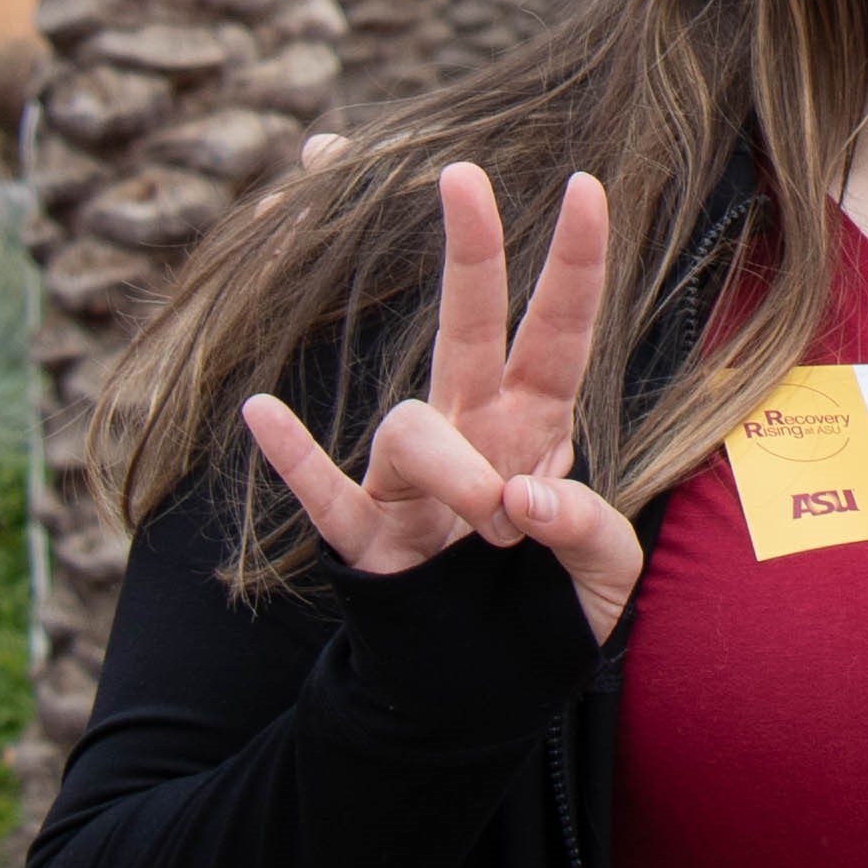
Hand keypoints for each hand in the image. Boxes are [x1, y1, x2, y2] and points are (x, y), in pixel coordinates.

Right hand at [241, 165, 644, 640]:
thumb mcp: (606, 578)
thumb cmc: (551, 614)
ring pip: (410, 429)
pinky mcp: (368, 541)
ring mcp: (411, 483)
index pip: (558, 331)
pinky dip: (294, 457)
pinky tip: (262, 412)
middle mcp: (470, 434)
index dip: (574, 262)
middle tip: (463, 173)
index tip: (589, 183)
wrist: (488, 695)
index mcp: (537, 428)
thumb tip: (522, 493)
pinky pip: (322, 492)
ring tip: (500, 522)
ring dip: (455, 467)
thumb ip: (588, 530)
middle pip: (468, 326)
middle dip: (472, 250)